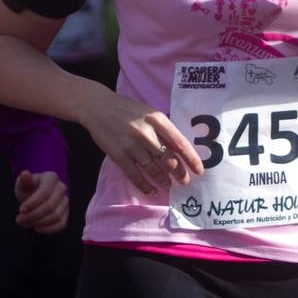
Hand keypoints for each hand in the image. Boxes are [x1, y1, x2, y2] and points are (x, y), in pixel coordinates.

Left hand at [14, 170, 68, 233]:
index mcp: (51, 178)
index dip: (32, 203)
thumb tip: (25, 174)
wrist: (36, 194)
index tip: (20, 210)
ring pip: (55, 217)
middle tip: (19, 220)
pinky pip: (61, 224)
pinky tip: (36, 228)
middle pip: (50, 206)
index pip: (44, 193)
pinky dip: (48, 229)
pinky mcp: (66, 213)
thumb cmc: (29, 188)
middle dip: (33, 216)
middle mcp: (61, 188)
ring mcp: (65, 201)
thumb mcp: (23, 183)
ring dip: (38, 223)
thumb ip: (24, 180)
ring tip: (25, 223)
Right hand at [80, 95, 203, 195]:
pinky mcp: (119, 155)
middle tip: (185, 182)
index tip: (199, 170)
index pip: (180, 143)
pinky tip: (151, 190)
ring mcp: (132, 145)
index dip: (192, 159)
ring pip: (154, 169)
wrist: (98, 107)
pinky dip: (145, 185)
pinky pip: (135, 175)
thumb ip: (163, 128)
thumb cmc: (128, 110)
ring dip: (164, 180)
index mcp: (157, 120)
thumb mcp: (149, 112)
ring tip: (169, 185)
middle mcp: (146, 133)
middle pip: (169, 159)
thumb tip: (180, 148)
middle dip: (180, 173)